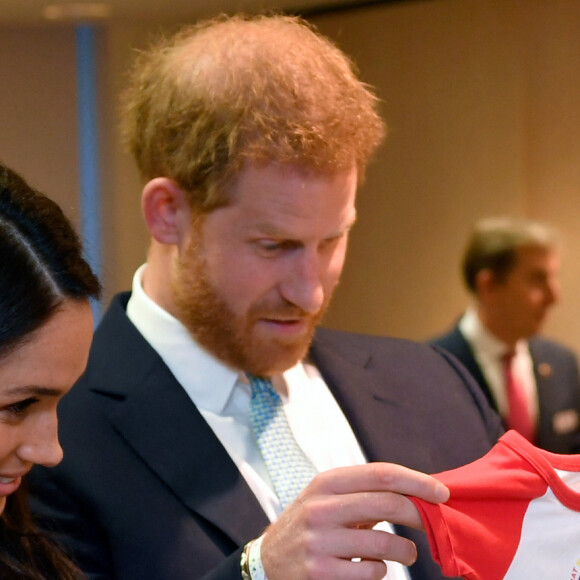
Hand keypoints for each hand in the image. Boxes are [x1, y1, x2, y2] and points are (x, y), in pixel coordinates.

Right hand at [260, 462, 448, 579]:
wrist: (269, 560)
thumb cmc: (312, 524)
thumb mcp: (329, 498)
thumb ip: (365, 493)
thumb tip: (417, 493)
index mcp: (326, 482)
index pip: (380, 474)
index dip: (416, 481)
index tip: (442, 492)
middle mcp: (320, 507)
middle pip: (387, 504)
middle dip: (419, 514)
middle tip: (433, 523)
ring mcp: (318, 541)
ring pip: (384, 544)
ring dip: (406, 551)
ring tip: (407, 554)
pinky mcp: (319, 572)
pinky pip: (371, 573)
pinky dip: (382, 571)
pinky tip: (374, 568)